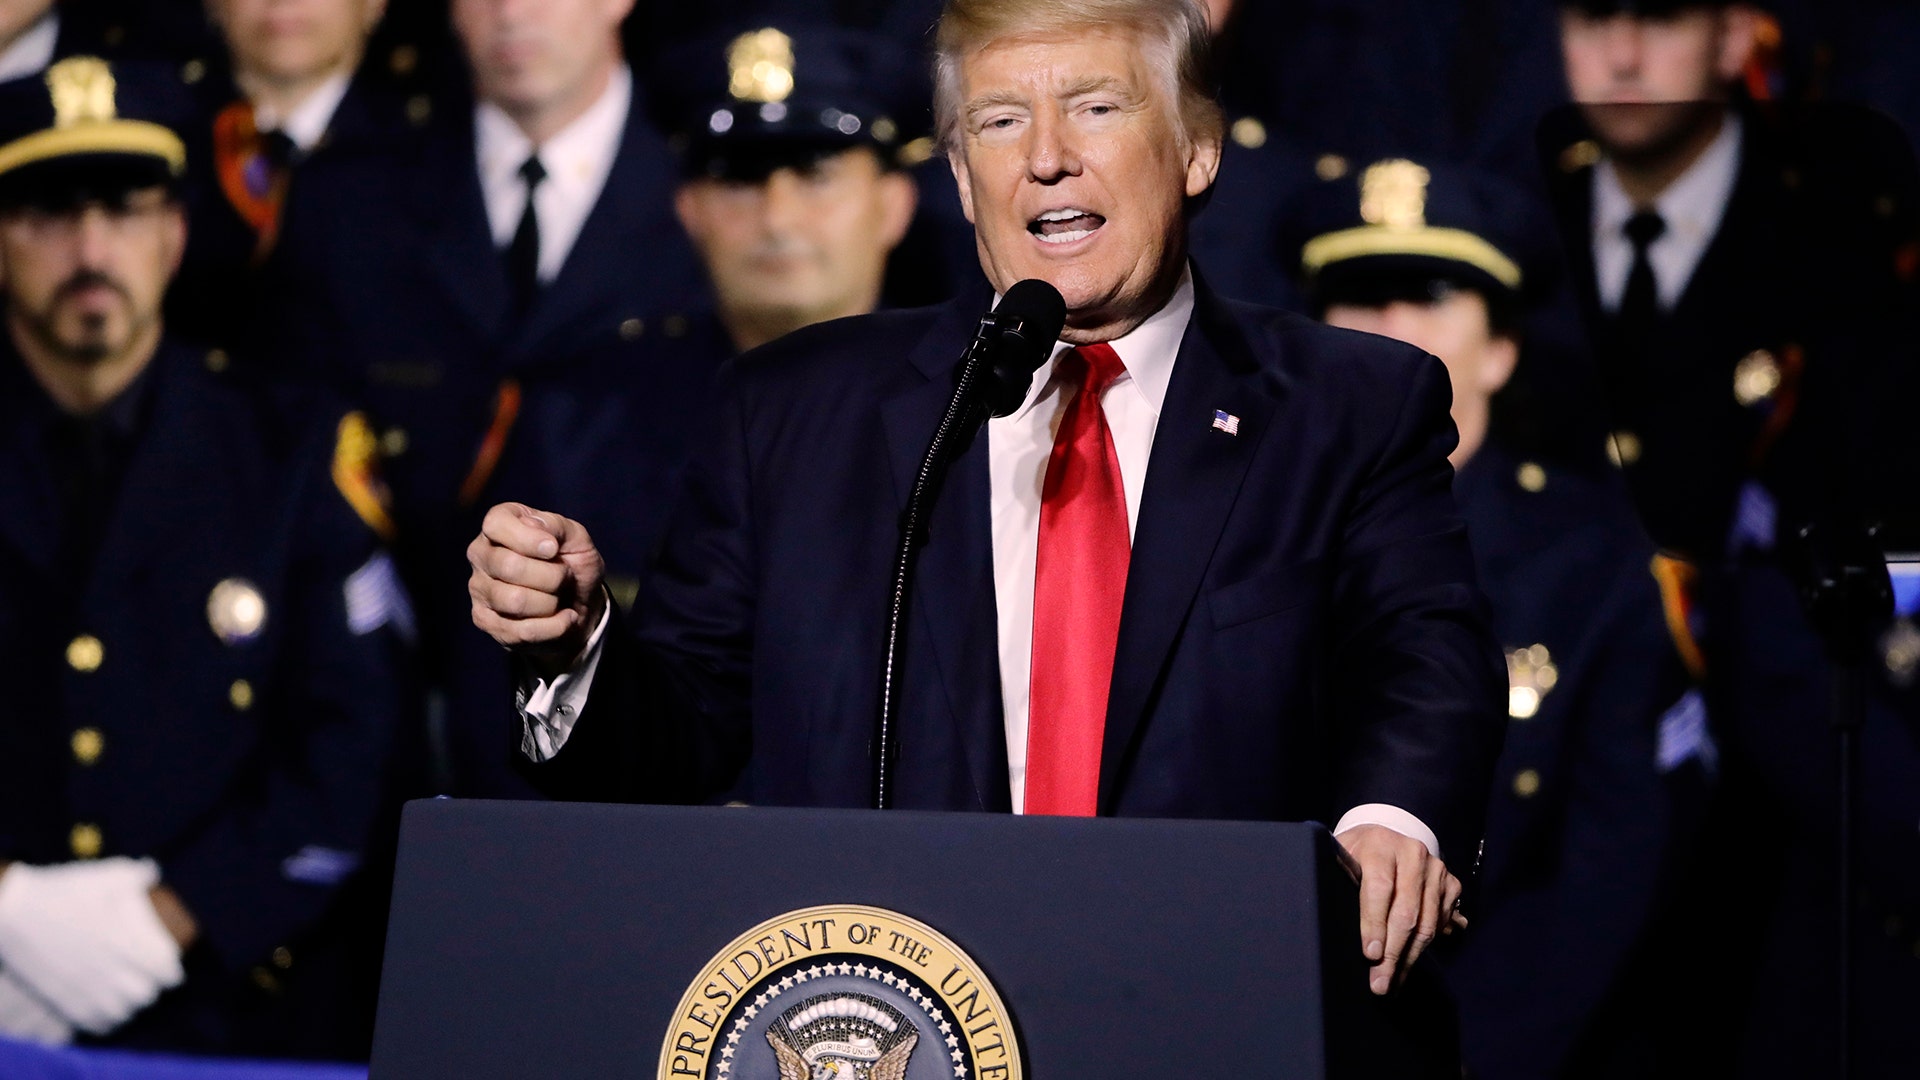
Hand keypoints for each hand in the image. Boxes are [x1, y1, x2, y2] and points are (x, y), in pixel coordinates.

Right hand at [0, 858, 184, 1033]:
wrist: (12, 912)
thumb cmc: (60, 892)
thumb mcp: (102, 877)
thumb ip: (133, 874)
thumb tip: (154, 872)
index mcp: (123, 943)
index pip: (162, 970)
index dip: (172, 972)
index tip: (174, 970)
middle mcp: (107, 971)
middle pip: (145, 995)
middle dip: (153, 988)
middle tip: (153, 980)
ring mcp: (84, 989)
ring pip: (121, 1013)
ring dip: (131, 1006)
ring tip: (131, 996)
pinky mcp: (62, 1000)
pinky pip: (93, 1023)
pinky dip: (107, 1021)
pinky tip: (108, 1011)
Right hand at [468, 502, 605, 675]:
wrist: (580, 603)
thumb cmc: (573, 562)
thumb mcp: (576, 538)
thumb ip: (556, 526)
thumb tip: (531, 523)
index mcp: (499, 525)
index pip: (496, 524)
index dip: (528, 538)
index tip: (554, 549)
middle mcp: (480, 553)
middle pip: (509, 566)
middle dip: (551, 575)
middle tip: (564, 576)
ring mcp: (478, 588)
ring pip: (515, 601)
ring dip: (551, 602)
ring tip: (560, 597)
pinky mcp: (485, 621)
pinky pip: (521, 630)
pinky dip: (554, 626)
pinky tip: (564, 618)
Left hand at [1334, 824, 1464, 995]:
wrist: (1385, 837)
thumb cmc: (1355, 854)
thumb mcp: (1340, 856)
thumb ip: (1337, 879)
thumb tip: (1323, 914)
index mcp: (1380, 845)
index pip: (1379, 887)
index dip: (1374, 923)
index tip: (1370, 954)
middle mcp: (1413, 854)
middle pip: (1406, 911)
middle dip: (1392, 953)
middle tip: (1380, 983)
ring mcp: (1436, 869)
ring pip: (1427, 923)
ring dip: (1409, 958)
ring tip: (1393, 982)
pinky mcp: (1451, 883)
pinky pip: (1441, 923)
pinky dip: (1427, 946)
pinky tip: (1408, 964)